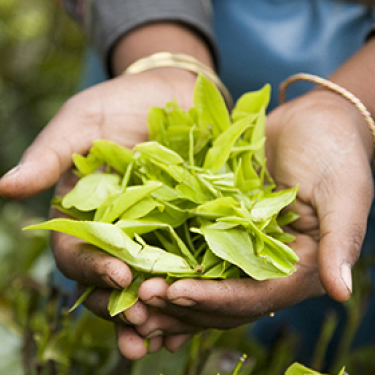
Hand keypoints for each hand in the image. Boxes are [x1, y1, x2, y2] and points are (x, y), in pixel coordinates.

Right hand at [0, 69, 198, 358]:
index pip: (77, 254)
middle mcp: (116, 231)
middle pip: (110, 281)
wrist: (168, 94)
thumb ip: (49, 156)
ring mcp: (152, 232)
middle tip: (143, 327)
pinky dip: (188, 287)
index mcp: (83, 214)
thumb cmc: (118, 105)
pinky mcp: (186, 227)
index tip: (118, 276)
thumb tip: (4, 188)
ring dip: (155, 312)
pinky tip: (198, 308)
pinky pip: (185, 263)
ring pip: (147, 282)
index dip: (92, 270)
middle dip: (123, 307)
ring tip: (169, 335)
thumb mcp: (80, 123)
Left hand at [129, 89, 372, 351]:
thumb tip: (340, 293)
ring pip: (202, 279)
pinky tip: (139, 262)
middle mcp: (267, 264)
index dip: (217, 299)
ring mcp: (241, 245)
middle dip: (182, 303)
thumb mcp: (344, 192)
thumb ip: (340, 240)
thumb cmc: (336, 152)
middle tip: (141, 299)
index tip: (176, 294)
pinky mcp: (222, 224)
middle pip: (222, 298)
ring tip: (130, 290)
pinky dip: (168, 258)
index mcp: (299, 266)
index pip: (255, 296)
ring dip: (168, 289)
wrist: (312, 121)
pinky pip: (193, 247)